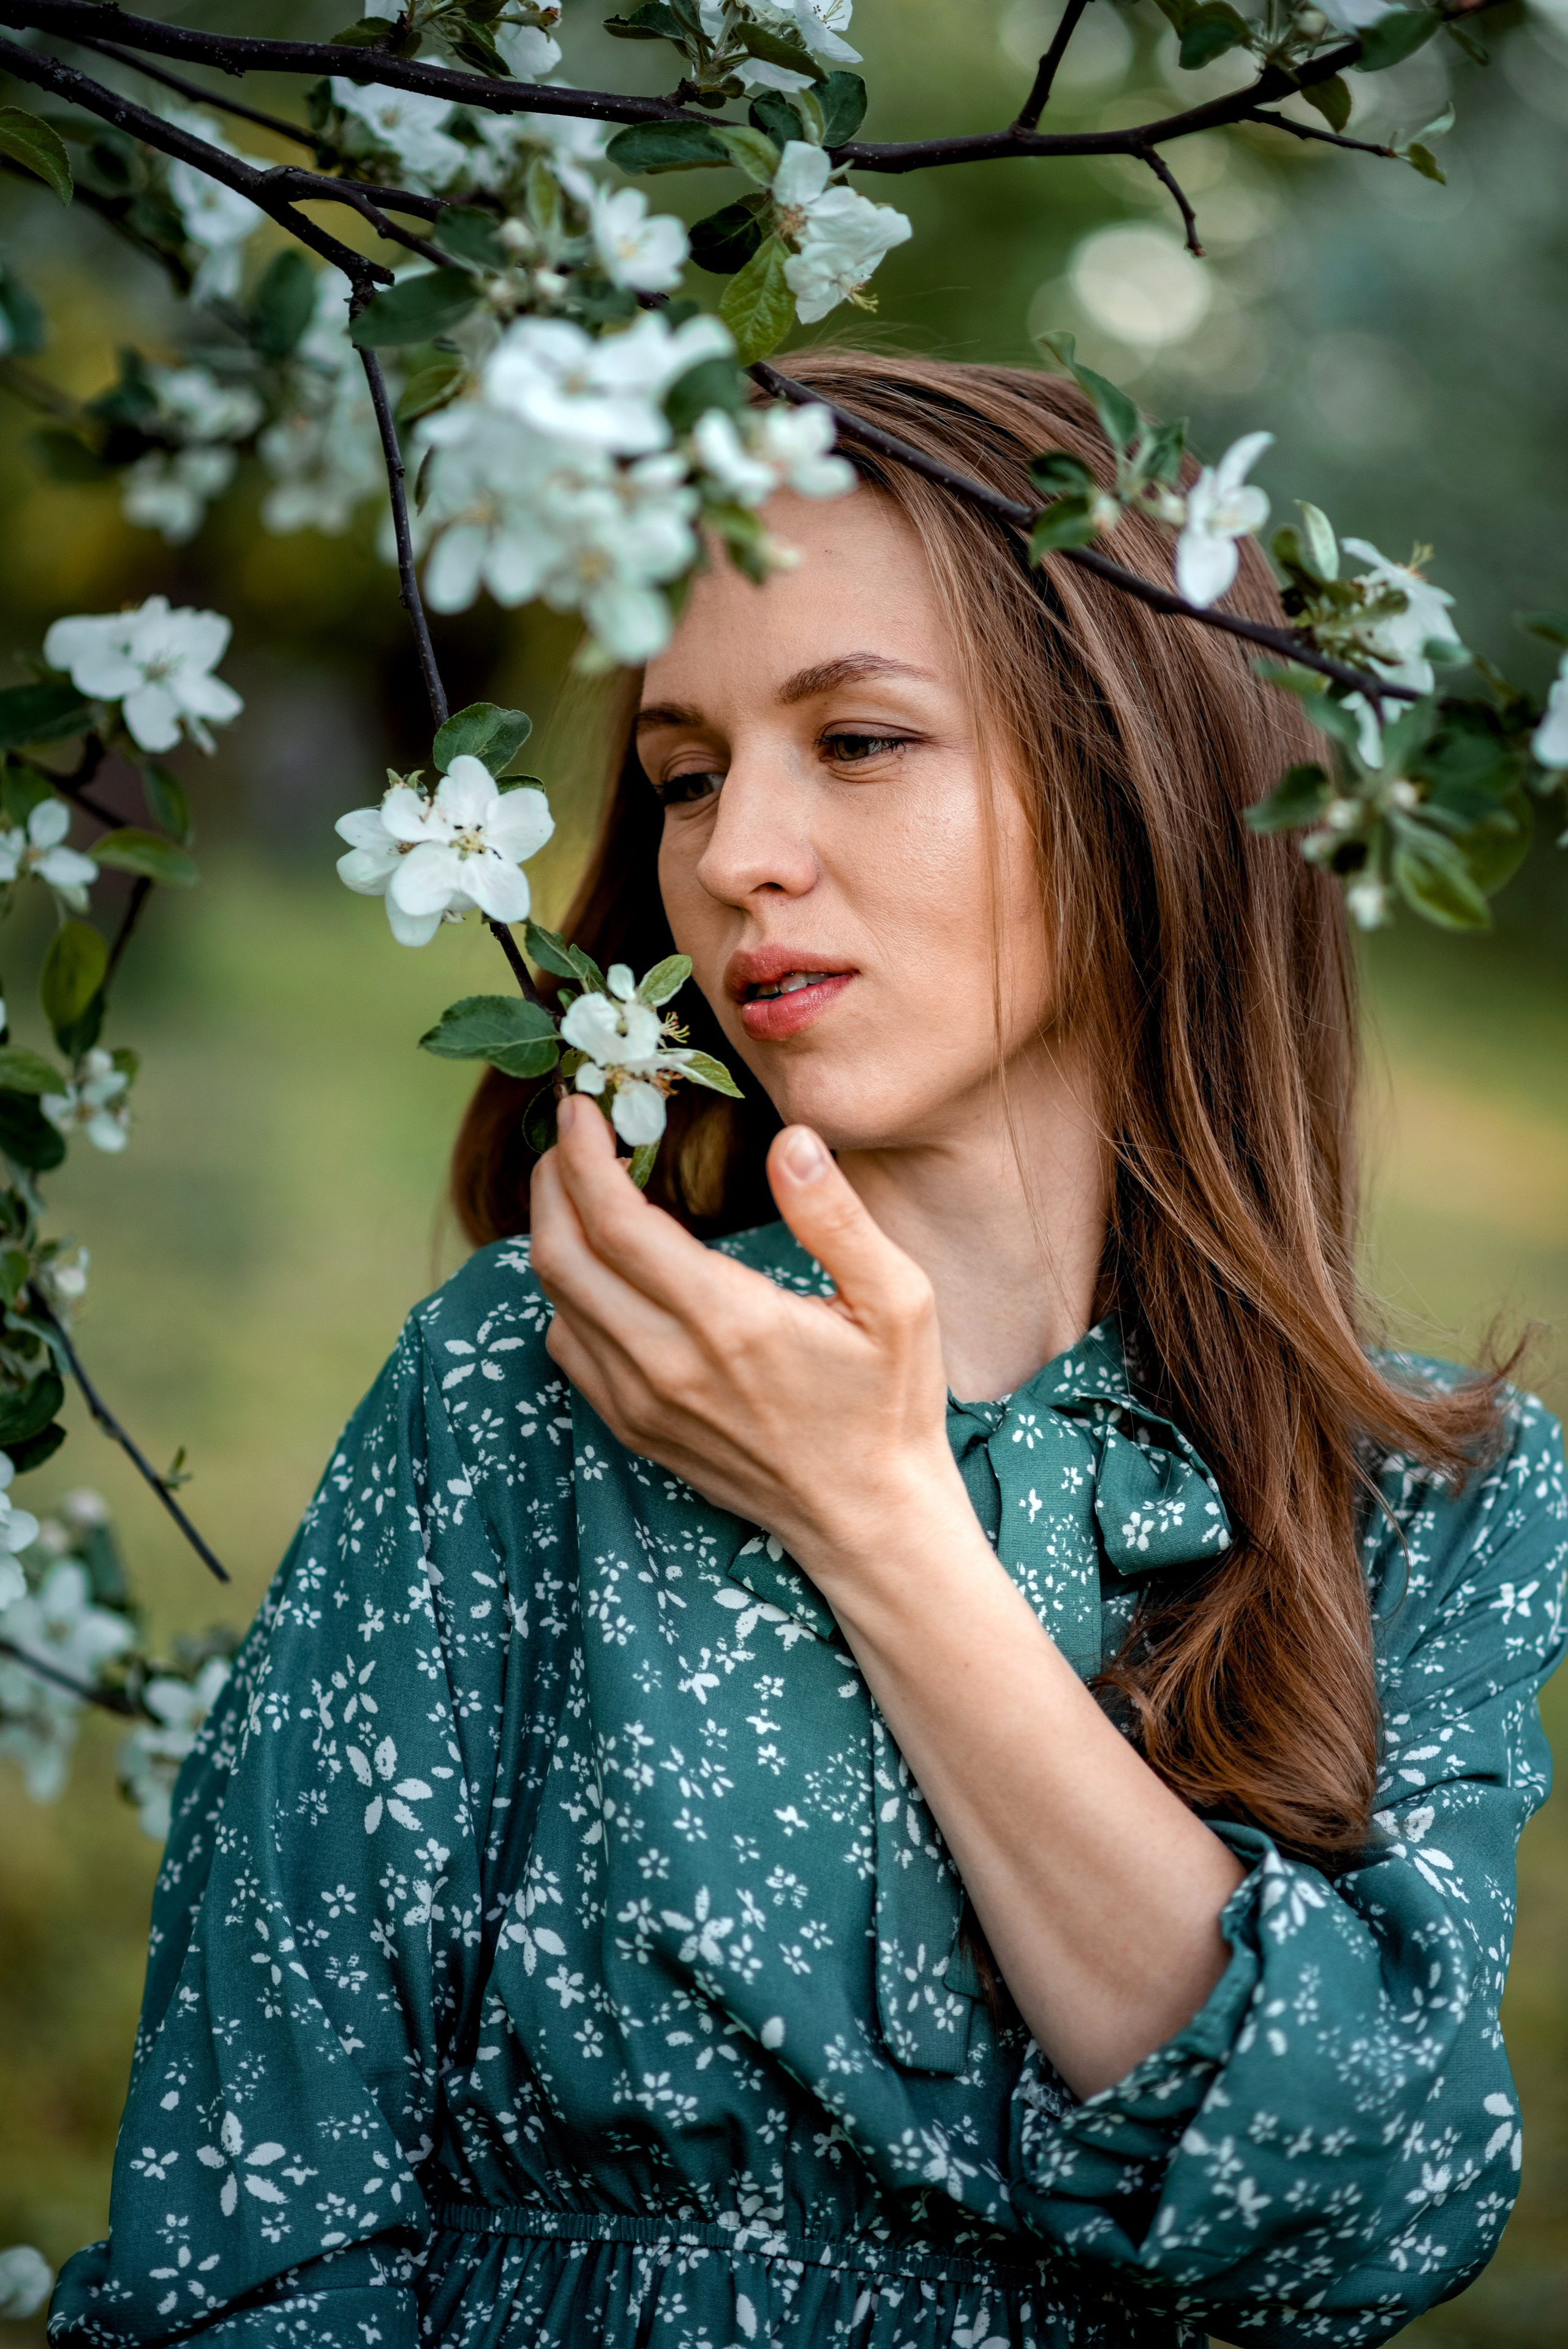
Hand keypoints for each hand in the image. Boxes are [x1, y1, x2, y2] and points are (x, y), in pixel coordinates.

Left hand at [530, 1096, 963, 1570]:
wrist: (868, 1519)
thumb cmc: (889, 1405)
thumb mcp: (898, 1301)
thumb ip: (837, 1217)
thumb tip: (791, 1139)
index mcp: (730, 1322)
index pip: (617, 1224)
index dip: (585, 1157)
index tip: (581, 1108)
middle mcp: (668, 1365)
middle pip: (562, 1257)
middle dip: (553, 1182)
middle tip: (572, 1137)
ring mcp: (642, 1403)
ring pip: (556, 1302)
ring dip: (552, 1234)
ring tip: (580, 1188)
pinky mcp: (634, 1429)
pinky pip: (568, 1350)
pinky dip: (566, 1296)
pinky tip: (599, 1269)